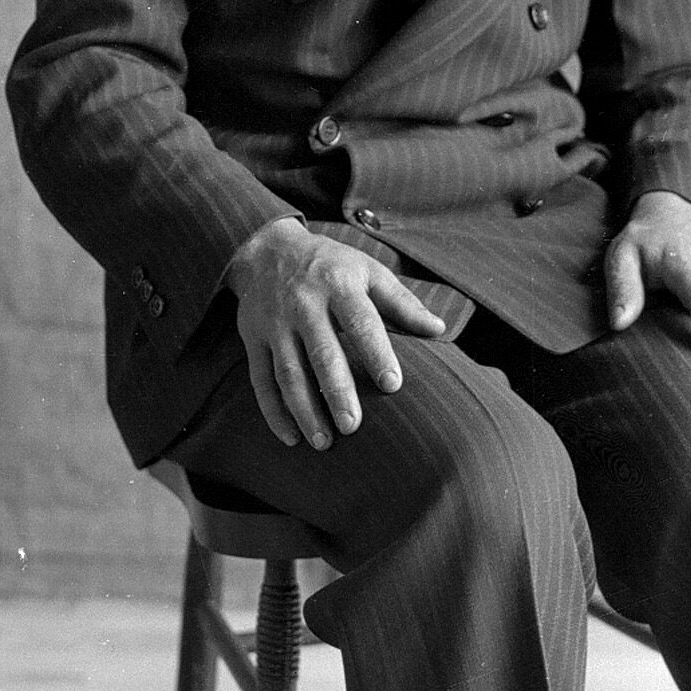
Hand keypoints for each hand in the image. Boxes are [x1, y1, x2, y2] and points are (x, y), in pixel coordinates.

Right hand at [225, 219, 446, 448]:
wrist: (267, 248)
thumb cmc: (330, 265)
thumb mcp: (367, 269)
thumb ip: (402, 301)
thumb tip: (438, 329)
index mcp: (338, 284)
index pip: (360, 321)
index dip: (377, 353)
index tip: (393, 385)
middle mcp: (304, 303)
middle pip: (322, 352)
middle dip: (337, 390)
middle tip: (353, 426)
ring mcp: (275, 323)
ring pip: (288, 372)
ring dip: (304, 409)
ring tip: (324, 442)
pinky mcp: (252, 338)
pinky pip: (260, 379)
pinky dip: (273, 411)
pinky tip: (290, 436)